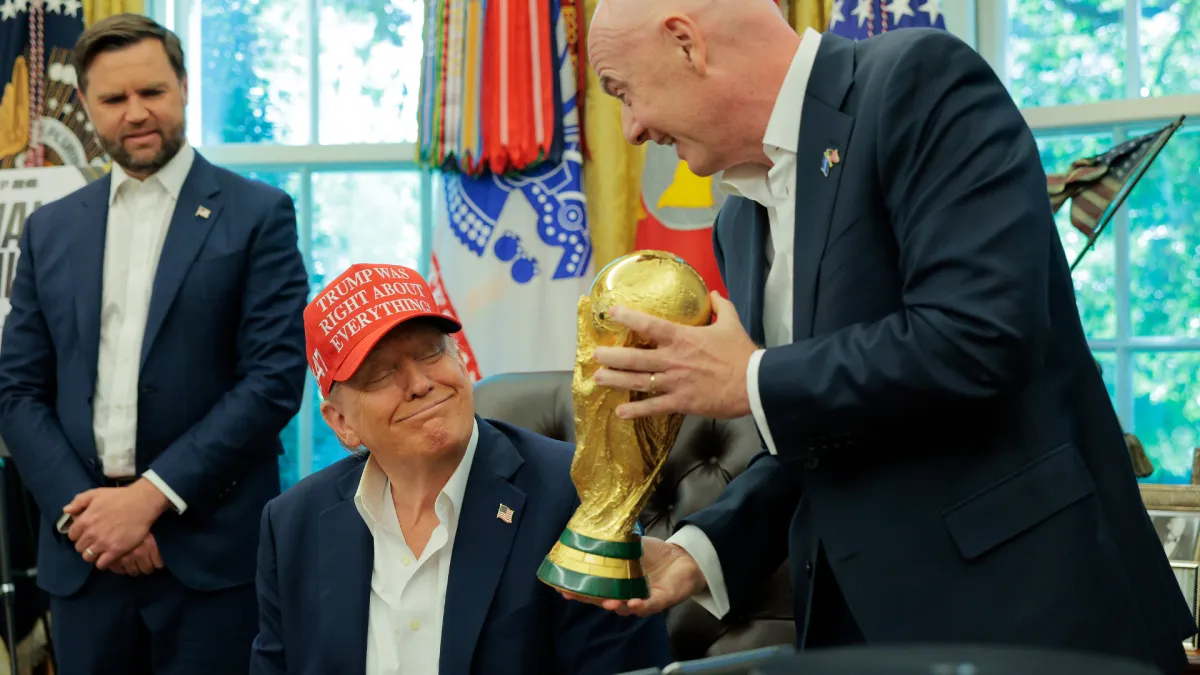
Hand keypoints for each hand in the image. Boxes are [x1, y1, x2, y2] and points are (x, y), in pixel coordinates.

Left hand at [64, 478, 170, 569]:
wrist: (142, 502)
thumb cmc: (119, 497)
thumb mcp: (96, 493)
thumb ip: (79, 501)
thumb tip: (66, 510)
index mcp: (85, 520)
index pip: (72, 535)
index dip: (79, 534)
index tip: (86, 533)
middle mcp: (91, 534)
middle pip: (79, 548)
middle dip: (85, 544)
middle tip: (95, 541)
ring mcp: (103, 543)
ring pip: (88, 557)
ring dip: (93, 554)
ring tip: (101, 550)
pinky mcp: (116, 550)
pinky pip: (101, 564)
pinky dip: (103, 562)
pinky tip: (108, 556)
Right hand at [559, 537, 706, 616]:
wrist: (682, 558)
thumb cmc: (653, 553)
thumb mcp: (630, 543)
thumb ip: (614, 538)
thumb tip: (595, 520)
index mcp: (614, 580)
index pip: (591, 586)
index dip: (575, 587)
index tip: (559, 585)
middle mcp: (623, 593)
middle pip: (601, 599)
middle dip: (587, 598)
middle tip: (572, 594)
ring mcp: (639, 598)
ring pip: (623, 608)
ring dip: (613, 605)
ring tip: (607, 601)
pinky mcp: (657, 601)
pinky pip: (647, 607)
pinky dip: (639, 606)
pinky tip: (633, 602)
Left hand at [592, 292, 756, 419]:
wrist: (753, 383)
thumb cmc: (742, 353)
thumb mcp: (731, 323)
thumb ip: (721, 306)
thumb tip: (713, 293)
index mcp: (682, 338)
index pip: (650, 325)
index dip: (628, 317)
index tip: (611, 312)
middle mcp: (673, 360)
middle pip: (635, 357)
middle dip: (612, 357)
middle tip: (594, 355)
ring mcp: (675, 382)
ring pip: (639, 381)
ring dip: (616, 380)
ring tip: (597, 379)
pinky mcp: (681, 402)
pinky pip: (654, 407)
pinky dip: (636, 411)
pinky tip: (620, 412)